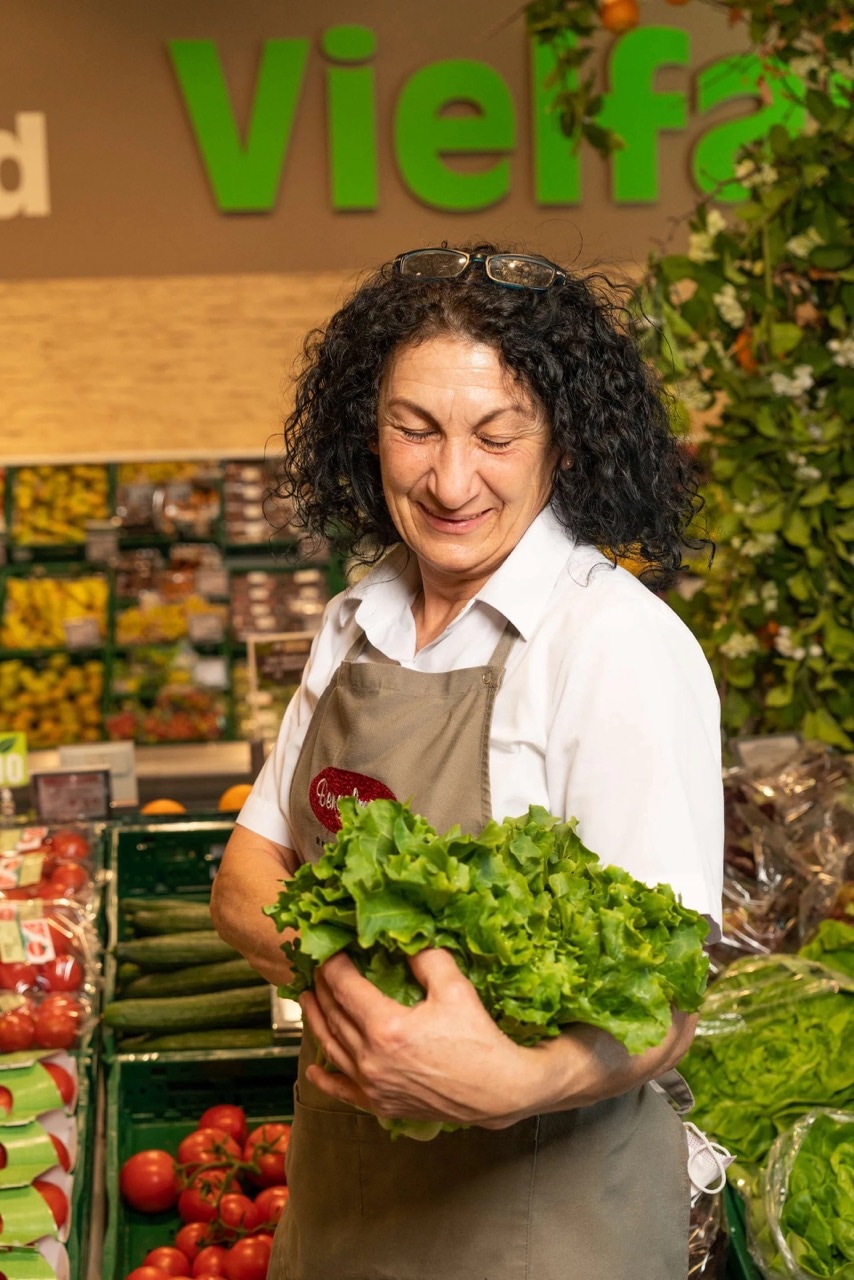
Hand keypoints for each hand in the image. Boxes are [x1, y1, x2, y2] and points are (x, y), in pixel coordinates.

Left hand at [299, 949, 537, 1127]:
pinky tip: (314, 1069)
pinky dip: (326, 1080)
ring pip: (333, 1049)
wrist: (497, 1092)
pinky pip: (344, 1092)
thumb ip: (426, 959)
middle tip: (316, 970)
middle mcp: (372, 1059)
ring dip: (317, 1023)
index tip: (330, 951)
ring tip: (308, 1001)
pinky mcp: (382, 1105)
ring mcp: (374, 1085)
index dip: (334, 966)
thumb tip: (406, 943)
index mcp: (386, 1027)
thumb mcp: (455, 988)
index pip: (346, 988)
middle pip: (335, 1016)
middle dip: (323, 989)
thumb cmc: (479, 1039)